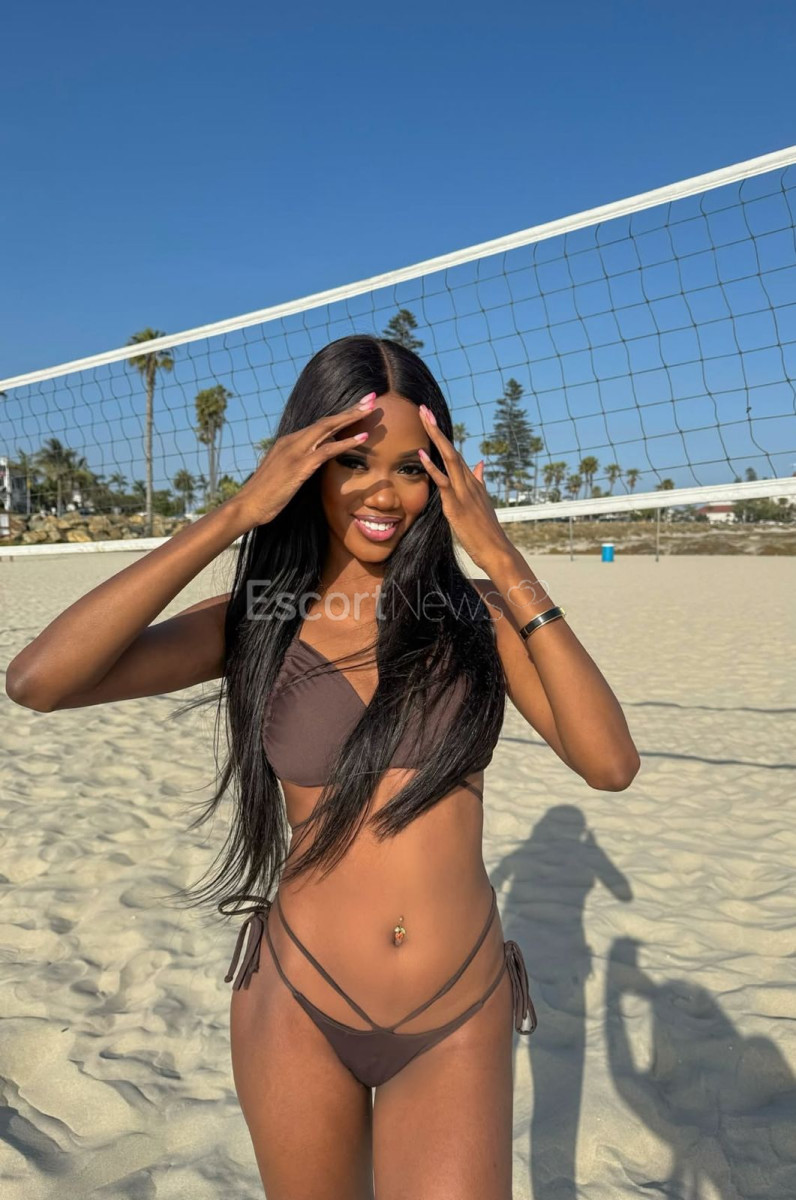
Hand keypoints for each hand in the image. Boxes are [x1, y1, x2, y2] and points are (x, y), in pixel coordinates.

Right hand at [234, 393, 376, 527]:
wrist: (247, 505)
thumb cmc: (265, 495)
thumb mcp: (283, 475)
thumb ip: (297, 464)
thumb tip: (312, 464)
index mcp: (288, 442)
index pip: (319, 425)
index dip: (339, 416)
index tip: (358, 408)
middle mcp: (292, 441)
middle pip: (326, 421)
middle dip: (350, 409)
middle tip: (371, 398)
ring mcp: (295, 452)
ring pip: (328, 428)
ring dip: (351, 418)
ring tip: (371, 409)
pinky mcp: (299, 466)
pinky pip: (327, 450)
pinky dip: (346, 443)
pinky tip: (362, 438)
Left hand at [417, 404, 512, 568]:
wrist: (497, 550)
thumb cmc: (487, 531)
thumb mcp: (483, 502)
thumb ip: (480, 481)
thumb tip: (480, 463)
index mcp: (473, 482)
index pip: (455, 454)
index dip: (442, 437)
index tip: (430, 420)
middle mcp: (469, 483)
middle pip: (451, 450)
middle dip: (436, 429)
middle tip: (423, 409)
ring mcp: (464, 493)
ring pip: (449, 459)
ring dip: (435, 439)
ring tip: (423, 420)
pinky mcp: (457, 506)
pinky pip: (444, 483)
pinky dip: (433, 468)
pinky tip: (421, 456)